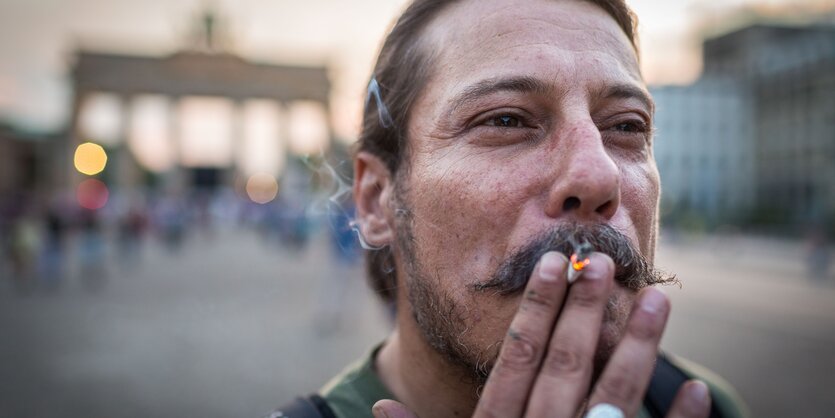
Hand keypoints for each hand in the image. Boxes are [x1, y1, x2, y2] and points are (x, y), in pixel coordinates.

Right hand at [371, 252, 710, 417]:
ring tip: (659, 302)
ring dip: (637, 348)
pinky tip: (699, 391)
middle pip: (566, 364)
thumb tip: (378, 405)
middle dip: (586, 312)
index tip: (553, 265)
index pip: (518, 356)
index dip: (536, 308)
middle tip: (603, 264)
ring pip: (613, 396)